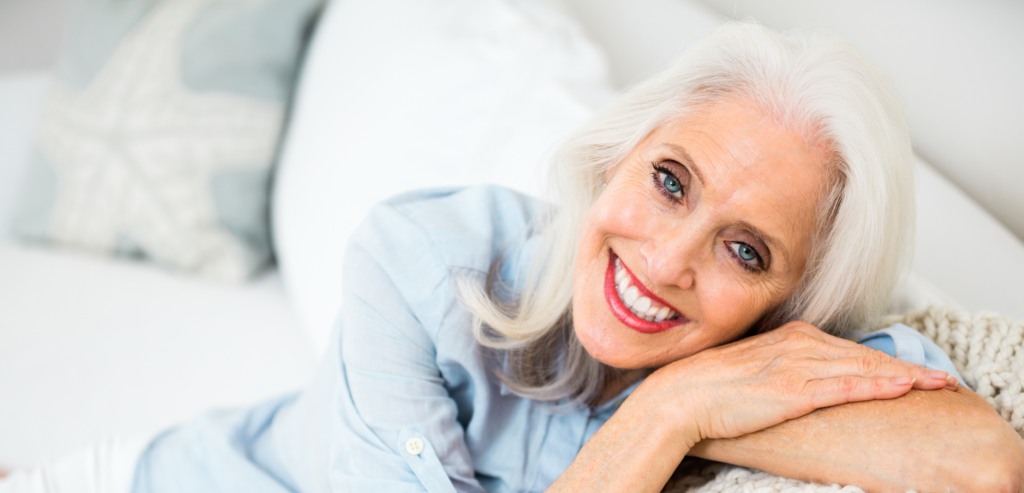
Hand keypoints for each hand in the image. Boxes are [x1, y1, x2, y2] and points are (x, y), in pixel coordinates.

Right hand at [645, 321, 954, 441]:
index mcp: (789, 337)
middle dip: (906, 366)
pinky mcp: (793, 390)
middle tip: (942, 378)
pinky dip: (877, 385)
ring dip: (904, 375)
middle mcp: (798, 345)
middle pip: (865, 355)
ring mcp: (797, 366)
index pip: (849, 348)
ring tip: (937, 383)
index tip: (912, 370)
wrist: (680, 396)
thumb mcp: (753, 369)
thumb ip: (782, 367)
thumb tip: (802, 378)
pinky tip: (902, 387)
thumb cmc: (708, 386)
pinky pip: (845, 386)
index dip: (886, 359)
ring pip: (863, 368)